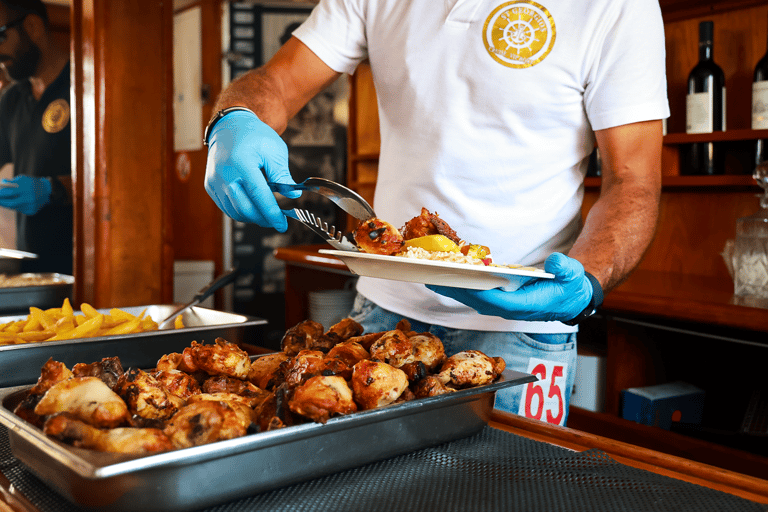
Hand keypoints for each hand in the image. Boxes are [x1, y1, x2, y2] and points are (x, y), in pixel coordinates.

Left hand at [0, 175, 51, 215]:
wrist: (47, 191)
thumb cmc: (32, 183)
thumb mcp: (23, 179)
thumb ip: (12, 181)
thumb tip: (1, 184)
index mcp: (27, 189)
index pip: (10, 193)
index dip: (1, 193)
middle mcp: (29, 199)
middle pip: (11, 203)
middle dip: (1, 202)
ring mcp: (31, 206)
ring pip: (14, 207)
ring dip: (7, 204)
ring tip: (3, 201)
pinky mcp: (32, 211)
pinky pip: (20, 210)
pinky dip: (16, 206)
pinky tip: (16, 202)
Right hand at [204, 110, 299, 231]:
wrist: (230, 126)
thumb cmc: (253, 135)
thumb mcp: (274, 150)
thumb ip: (283, 174)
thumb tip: (292, 195)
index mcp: (241, 162)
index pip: (259, 195)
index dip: (272, 213)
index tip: (282, 224)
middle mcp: (224, 173)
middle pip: (245, 208)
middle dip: (263, 219)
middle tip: (277, 220)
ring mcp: (214, 181)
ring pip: (235, 212)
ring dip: (252, 217)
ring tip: (266, 213)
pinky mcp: (210, 186)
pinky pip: (226, 207)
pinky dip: (240, 212)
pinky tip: (252, 208)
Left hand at [426, 253, 595, 322]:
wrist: (570, 298)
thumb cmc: (569, 286)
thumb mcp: (573, 274)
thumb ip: (565, 269)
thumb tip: (554, 263)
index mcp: (526, 304)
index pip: (497, 301)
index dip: (477, 292)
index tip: (459, 281)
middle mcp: (511, 309)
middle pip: (478, 301)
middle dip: (456, 291)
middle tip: (434, 279)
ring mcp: (504, 307)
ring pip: (474, 300)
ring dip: (453, 290)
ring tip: (432, 278)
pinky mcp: (500, 302)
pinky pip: (476, 296)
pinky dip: (461, 288)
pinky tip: (447, 279)